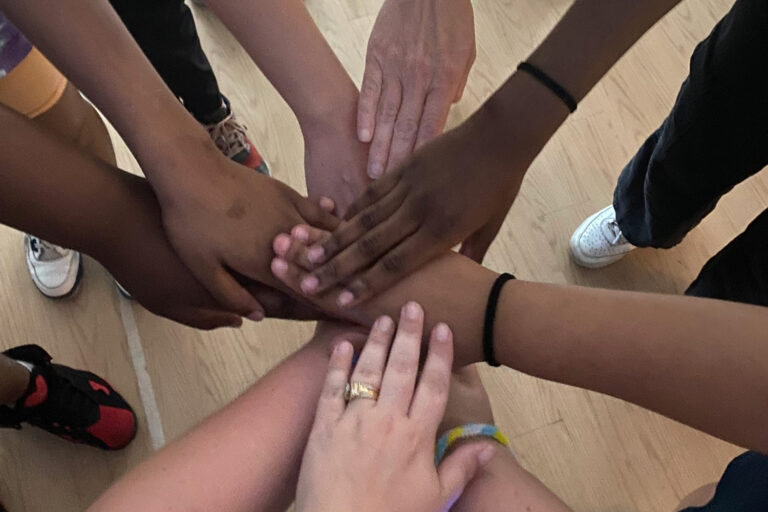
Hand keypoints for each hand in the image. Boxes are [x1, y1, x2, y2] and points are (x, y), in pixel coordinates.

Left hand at [154, 147, 338, 319]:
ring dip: (340, 255)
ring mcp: (290, 215)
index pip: (300, 291)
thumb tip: (259, 316)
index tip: (337, 314)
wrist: (191, 171)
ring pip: (325, 240)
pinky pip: (320, 213)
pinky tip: (345, 229)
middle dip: (336, 281)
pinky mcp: (289, 194)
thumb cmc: (190, 221)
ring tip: (355, 267)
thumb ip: (232, 295)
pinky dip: (333, 223)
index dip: (319, 304)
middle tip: (354, 293)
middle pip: (318, 267)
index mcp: (264, 263)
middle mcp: (286, 241)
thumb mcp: (202, 266)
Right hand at [293, 109, 524, 305]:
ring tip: (309, 256)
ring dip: (334, 241)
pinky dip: (352, 210)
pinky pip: (372, 193)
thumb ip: (472, 253)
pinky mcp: (404, 167)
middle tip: (309, 284)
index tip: (343, 300)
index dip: (367, 284)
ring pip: (364, 219)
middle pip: (371, 245)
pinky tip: (335, 224)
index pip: (397, 264)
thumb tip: (463, 277)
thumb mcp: (491, 226)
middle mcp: (420, 212)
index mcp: (443, 231)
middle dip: (338, 268)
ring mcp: (409, 187)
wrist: (502, 135)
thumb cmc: (501, 184)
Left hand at [296, 302, 494, 511]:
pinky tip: (342, 344)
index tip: (443, 328)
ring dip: (376, 341)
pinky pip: (331, 388)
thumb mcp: (435, 497)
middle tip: (412, 306)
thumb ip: (461, 467)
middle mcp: (387, 421)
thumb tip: (490, 447)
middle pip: (401, 368)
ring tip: (382, 317)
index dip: (440, 354)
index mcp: (416, 436)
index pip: (433, 385)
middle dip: (408, 334)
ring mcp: (353, 421)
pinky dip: (336, 364)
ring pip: (368, 371)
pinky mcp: (324, 427)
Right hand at [359, 0, 475, 176]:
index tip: (416, 179)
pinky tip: (361, 137)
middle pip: (406, 128)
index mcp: (443, 80)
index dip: (422, 156)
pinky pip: (369, 91)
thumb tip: (447, 109)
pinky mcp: (376, 57)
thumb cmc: (451, 19)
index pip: (432, 127)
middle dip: (397, 161)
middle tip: (389, 186)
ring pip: (386, 115)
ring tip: (372, 172)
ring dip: (379, 147)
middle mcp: (419, 79)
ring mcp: (395, 68)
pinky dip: (365, 115)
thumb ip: (456, 85)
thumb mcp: (466, 53)